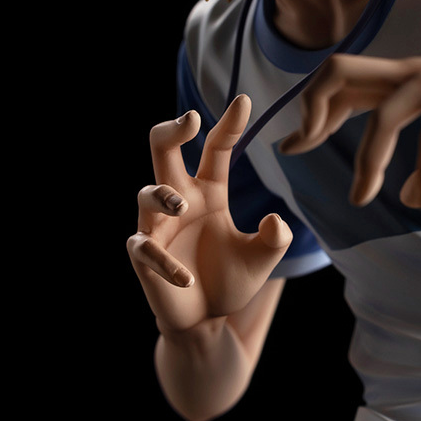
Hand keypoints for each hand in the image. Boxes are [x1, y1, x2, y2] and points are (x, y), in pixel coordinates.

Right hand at [127, 95, 291, 334]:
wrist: (207, 320)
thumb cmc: (231, 279)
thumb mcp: (262, 258)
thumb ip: (275, 239)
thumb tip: (275, 221)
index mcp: (209, 191)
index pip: (216, 149)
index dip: (228, 125)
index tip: (244, 101)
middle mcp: (181, 200)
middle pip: (164, 152)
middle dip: (171, 130)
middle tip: (189, 119)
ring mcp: (159, 226)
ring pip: (147, 194)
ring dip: (162, 195)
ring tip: (180, 205)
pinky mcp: (146, 257)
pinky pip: (145, 248)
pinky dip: (164, 262)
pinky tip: (186, 278)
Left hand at [279, 51, 420, 209]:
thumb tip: (411, 199)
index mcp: (403, 80)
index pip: (340, 82)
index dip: (310, 112)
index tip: (291, 146)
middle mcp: (411, 74)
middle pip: (340, 72)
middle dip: (313, 109)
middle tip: (302, 148)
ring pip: (384, 116)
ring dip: (368, 161)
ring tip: (362, 198)